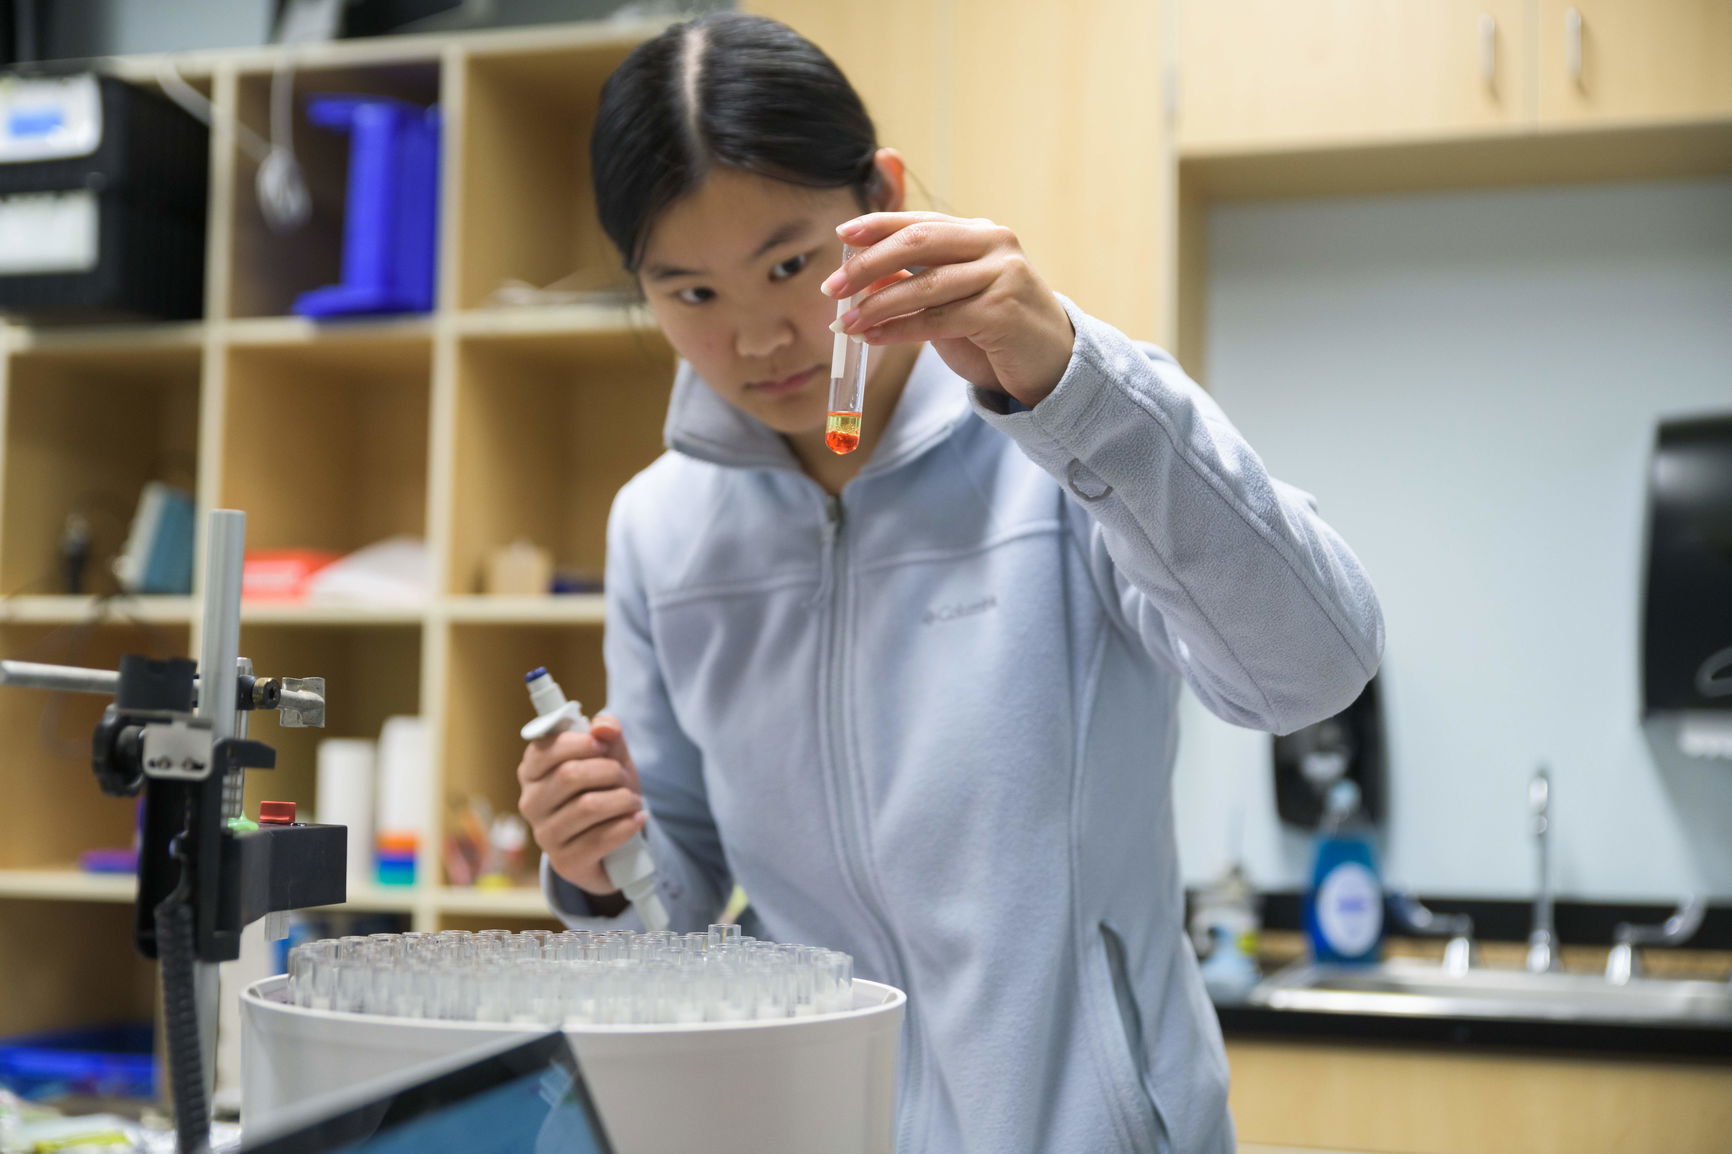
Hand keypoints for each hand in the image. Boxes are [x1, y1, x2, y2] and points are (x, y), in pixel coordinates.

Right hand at [517, 714, 645, 895]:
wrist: (614, 843)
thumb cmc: (605, 791)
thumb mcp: (610, 758)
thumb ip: (607, 735)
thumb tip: (605, 726)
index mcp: (533, 771)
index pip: (546, 749)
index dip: (580, 742)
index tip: (603, 745)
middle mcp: (531, 803)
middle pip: (569, 775)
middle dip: (608, 771)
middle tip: (623, 776)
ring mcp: (545, 835)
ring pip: (587, 807)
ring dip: (621, 799)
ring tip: (634, 800)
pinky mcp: (564, 862)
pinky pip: (598, 839)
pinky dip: (625, 826)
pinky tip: (636, 820)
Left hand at [822, 212, 1075, 407]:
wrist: (1051, 364)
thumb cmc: (995, 330)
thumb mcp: (951, 298)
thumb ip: (915, 279)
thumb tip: (861, 275)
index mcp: (979, 233)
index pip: (920, 220)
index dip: (878, 224)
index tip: (842, 235)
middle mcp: (994, 244)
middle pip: (918, 242)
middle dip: (868, 264)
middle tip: (832, 287)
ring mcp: (1003, 275)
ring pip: (925, 285)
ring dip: (877, 305)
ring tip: (846, 323)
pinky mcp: (1003, 312)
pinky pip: (937, 320)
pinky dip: (899, 330)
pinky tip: (874, 338)